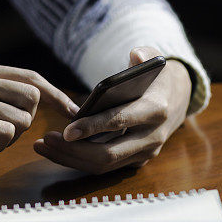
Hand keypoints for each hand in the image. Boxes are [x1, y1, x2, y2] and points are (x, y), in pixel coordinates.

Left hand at [33, 47, 191, 173]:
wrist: (178, 98)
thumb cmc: (157, 77)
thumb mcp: (154, 59)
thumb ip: (145, 54)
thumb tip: (135, 56)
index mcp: (155, 110)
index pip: (121, 122)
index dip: (92, 127)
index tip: (66, 130)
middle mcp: (152, 136)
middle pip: (108, 154)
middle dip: (74, 151)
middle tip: (45, 140)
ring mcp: (145, 152)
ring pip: (104, 165)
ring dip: (71, 159)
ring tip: (43, 146)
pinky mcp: (136, 161)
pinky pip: (105, 167)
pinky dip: (79, 161)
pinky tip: (57, 150)